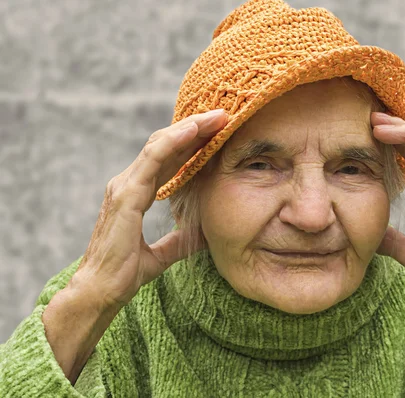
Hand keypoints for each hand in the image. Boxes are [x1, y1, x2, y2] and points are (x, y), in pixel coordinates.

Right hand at [73, 109, 227, 311]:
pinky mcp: (126, 195)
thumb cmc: (123, 273)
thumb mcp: (162, 254)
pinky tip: (193, 130)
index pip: (166, 160)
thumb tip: (203, 235)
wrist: (101, 292)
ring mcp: (125, 187)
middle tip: (222, 116)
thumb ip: (178, 241)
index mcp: (135, 194)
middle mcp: (128, 184)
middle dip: (194, 129)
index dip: (191, 144)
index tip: (217, 133)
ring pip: (160, 146)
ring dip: (189, 128)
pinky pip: (152, 159)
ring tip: (215, 116)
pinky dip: (174, 141)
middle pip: (165, 146)